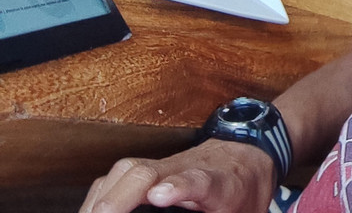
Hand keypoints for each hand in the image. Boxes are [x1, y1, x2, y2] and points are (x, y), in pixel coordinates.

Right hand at [78, 139, 275, 212]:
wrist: (251, 153)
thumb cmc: (246, 190)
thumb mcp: (245, 211)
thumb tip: (186, 210)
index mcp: (222, 183)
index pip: (200, 180)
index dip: (178, 186)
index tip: (159, 195)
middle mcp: (190, 167)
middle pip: (149, 172)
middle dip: (119, 197)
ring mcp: (169, 164)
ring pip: (129, 169)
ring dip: (103, 197)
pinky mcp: (153, 167)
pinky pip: (120, 175)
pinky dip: (101, 194)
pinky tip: (90, 211)